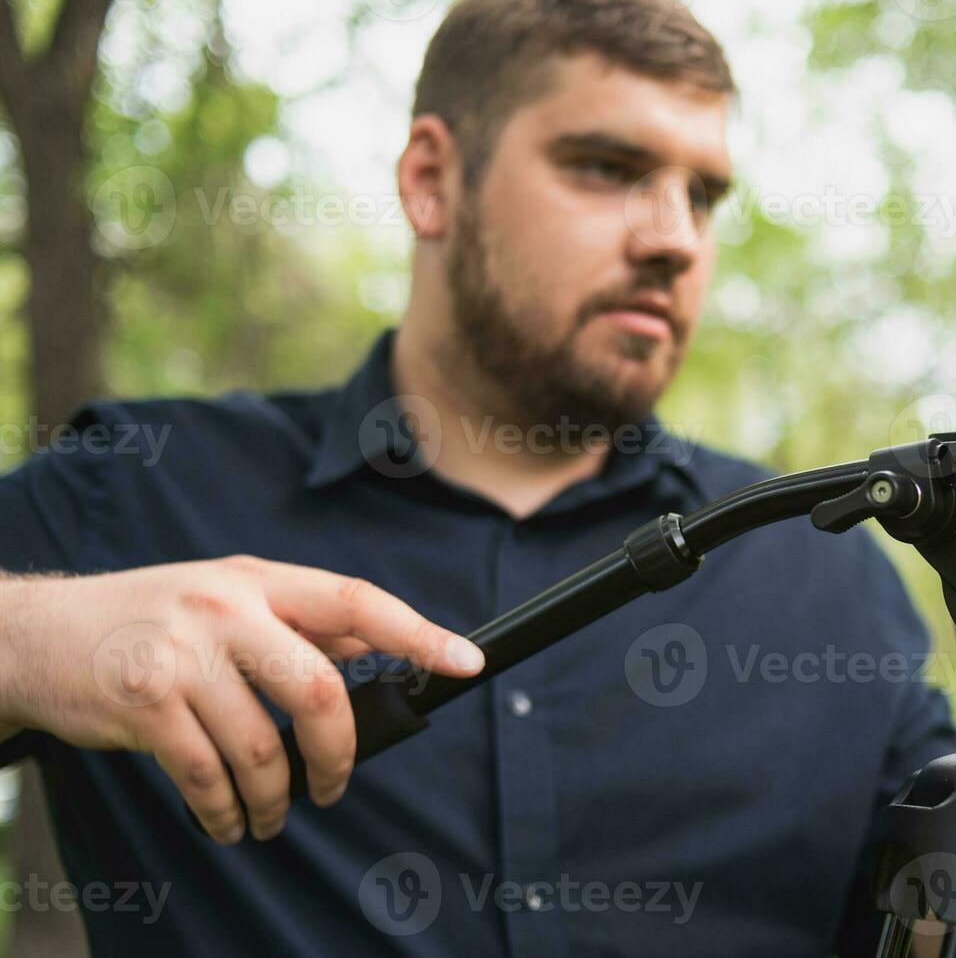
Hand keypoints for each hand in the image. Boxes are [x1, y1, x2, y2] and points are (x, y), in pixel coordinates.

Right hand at [0, 556, 484, 844]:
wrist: (38, 636)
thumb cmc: (150, 618)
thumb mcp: (228, 596)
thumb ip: (301, 619)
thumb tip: (381, 637)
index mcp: (258, 581)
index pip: (357, 600)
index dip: (418, 632)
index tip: (466, 661)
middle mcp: (225, 609)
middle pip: (318, 690)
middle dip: (338, 754)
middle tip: (334, 786)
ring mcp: (182, 655)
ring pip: (260, 747)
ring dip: (276, 798)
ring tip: (271, 817)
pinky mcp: (144, 703)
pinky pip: (206, 776)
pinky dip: (226, 812)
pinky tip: (230, 821)